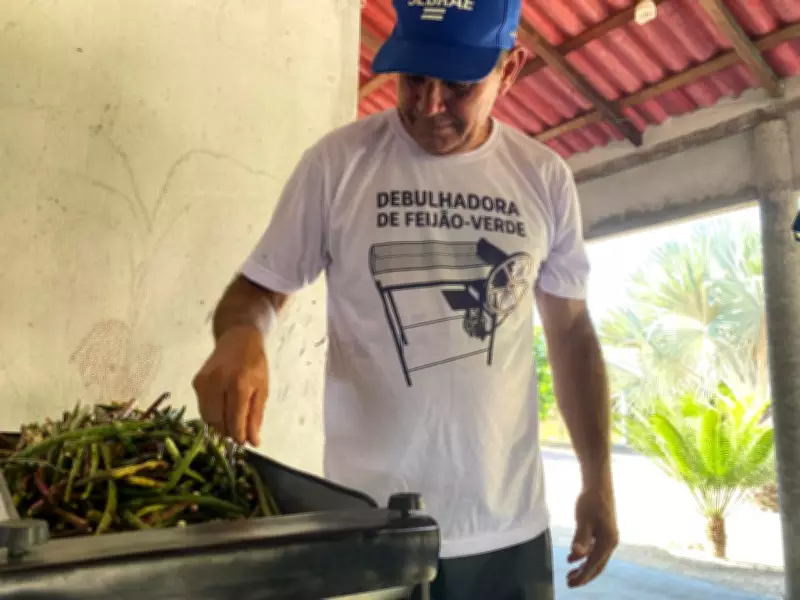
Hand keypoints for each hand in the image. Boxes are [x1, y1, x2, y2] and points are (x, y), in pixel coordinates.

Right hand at [193, 325, 268, 445]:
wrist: (238, 339)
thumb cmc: (254, 364)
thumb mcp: (262, 390)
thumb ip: (256, 416)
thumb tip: (253, 441)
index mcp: (238, 384)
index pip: (234, 420)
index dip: (239, 435)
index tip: (245, 442)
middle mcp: (217, 382)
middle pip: (217, 421)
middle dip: (228, 431)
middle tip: (239, 432)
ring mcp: (203, 382)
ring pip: (207, 417)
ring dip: (219, 424)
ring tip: (232, 419)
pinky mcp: (196, 382)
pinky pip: (202, 407)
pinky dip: (212, 413)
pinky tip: (223, 407)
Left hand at [566, 481, 618, 587]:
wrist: (598, 482)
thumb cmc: (590, 499)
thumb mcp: (583, 519)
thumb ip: (580, 538)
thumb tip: (576, 556)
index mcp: (608, 541)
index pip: (594, 564)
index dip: (582, 576)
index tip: (570, 583)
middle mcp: (611, 541)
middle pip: (598, 565)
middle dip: (584, 576)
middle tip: (569, 583)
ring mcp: (608, 536)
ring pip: (597, 558)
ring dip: (584, 567)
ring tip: (571, 573)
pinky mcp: (604, 531)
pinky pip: (595, 550)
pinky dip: (585, 556)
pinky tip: (573, 557)